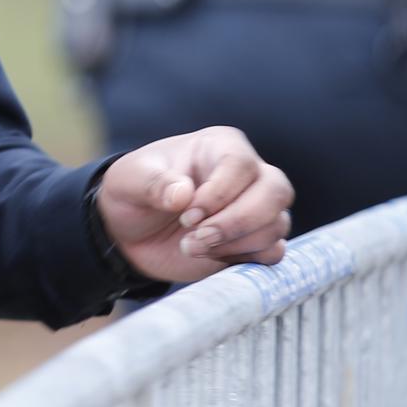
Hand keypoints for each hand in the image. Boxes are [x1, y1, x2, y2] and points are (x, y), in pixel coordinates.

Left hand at [97, 126, 293, 283]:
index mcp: (221, 146)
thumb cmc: (134, 192)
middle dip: (236, 222)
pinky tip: (209, 256)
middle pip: (275, 192)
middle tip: (195, 237)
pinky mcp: (255, 241)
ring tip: (190, 247)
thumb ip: (153, 183)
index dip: (218, 195)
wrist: (131, 230)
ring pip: (276, 225)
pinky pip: (273, 252)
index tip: (186, 216)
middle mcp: (248, 174)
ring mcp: (256, 208)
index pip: (241, 165)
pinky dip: (244, 259)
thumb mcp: (130, 180)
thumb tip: (182, 195)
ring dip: (235, 244)